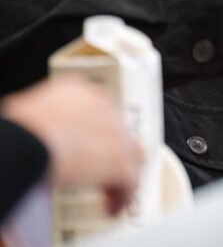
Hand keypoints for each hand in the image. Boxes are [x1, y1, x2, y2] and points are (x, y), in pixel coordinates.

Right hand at [1, 75, 142, 214]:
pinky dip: (121, 196)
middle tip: (100, 171)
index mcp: (76, 89)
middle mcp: (102, 105)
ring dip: (122, 174)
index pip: (98, 107)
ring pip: (132, 154)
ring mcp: (116, 131)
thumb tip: (35, 134)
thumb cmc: (16, 130)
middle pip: (119, 131)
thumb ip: (42, 120)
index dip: (96, 130)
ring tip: (109, 192)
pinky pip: (130, 181)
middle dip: (111, 152)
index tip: (89, 144)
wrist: (23, 140)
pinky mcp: (120, 159)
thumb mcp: (27, 112)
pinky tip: (109, 207)